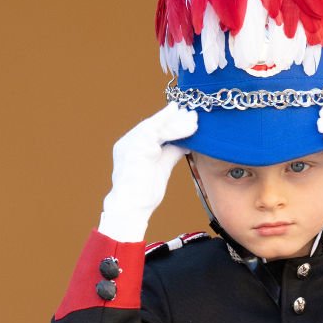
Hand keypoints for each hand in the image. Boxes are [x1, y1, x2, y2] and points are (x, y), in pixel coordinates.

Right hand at [98, 102, 197, 240]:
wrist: (131, 208)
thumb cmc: (144, 194)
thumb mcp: (161, 167)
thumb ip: (170, 153)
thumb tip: (185, 142)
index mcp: (130, 147)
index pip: (152, 130)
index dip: (169, 123)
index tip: (185, 116)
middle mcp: (127, 142)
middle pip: (154, 125)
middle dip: (174, 118)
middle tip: (192, 113)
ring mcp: (130, 143)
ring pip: (157, 126)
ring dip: (177, 123)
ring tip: (194, 120)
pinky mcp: (136, 147)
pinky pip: (159, 133)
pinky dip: (176, 131)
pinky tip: (190, 129)